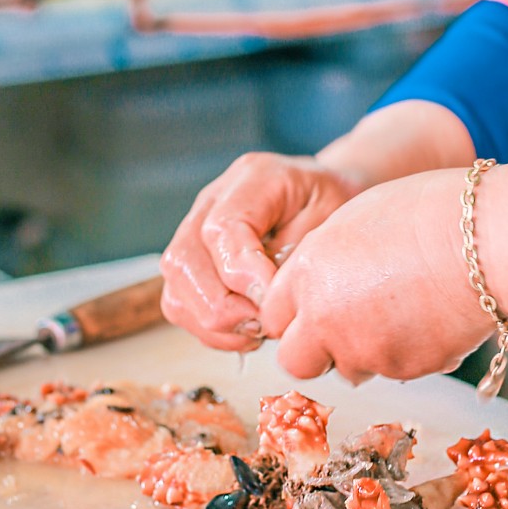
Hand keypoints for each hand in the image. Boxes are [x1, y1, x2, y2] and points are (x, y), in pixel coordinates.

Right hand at [160, 152, 359, 350]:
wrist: (325, 196)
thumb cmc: (331, 205)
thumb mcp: (331, 216)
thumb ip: (295, 252)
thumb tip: (261, 297)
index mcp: (252, 179)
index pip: (221, 228)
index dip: (241, 273)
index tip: (270, 301)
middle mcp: (212, 201)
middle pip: (184, 261)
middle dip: (222, 307)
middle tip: (265, 324)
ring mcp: (194, 230)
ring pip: (175, 288)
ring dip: (214, 323)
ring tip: (258, 328)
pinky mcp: (192, 262)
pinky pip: (180, 304)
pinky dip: (210, 330)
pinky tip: (247, 329)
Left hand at [259, 169, 492, 380]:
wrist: (487, 241)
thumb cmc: (427, 212)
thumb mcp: (355, 219)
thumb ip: (322, 259)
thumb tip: (315, 284)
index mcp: (309, 275)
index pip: (273, 316)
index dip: (293, 312)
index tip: (311, 305)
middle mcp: (327, 320)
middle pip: (296, 361)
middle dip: (314, 348)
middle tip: (343, 325)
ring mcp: (367, 351)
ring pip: (349, 368)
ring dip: (362, 351)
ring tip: (400, 311)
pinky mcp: (407, 370)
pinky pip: (395, 369)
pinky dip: (406, 352)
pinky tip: (429, 318)